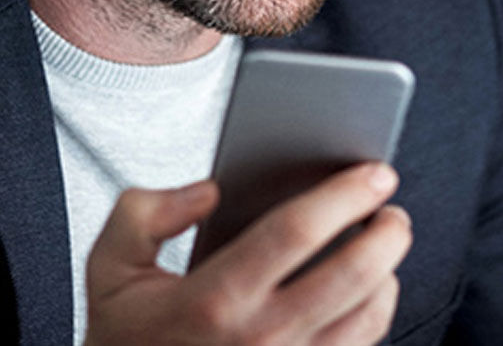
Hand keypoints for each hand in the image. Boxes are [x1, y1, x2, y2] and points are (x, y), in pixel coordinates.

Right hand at [84, 162, 412, 345]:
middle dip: (388, 231)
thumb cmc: (127, 339)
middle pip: (353, 275)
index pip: (295, 232)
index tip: (374, 173)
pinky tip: (371, 290)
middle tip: (392, 208)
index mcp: (213, 299)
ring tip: (384, 244)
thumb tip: (208, 193)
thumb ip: (146, 213)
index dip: (344, 195)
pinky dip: (376, 315)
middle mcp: (258, 339)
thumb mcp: (110, 268)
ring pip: (369, 317)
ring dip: (389, 273)